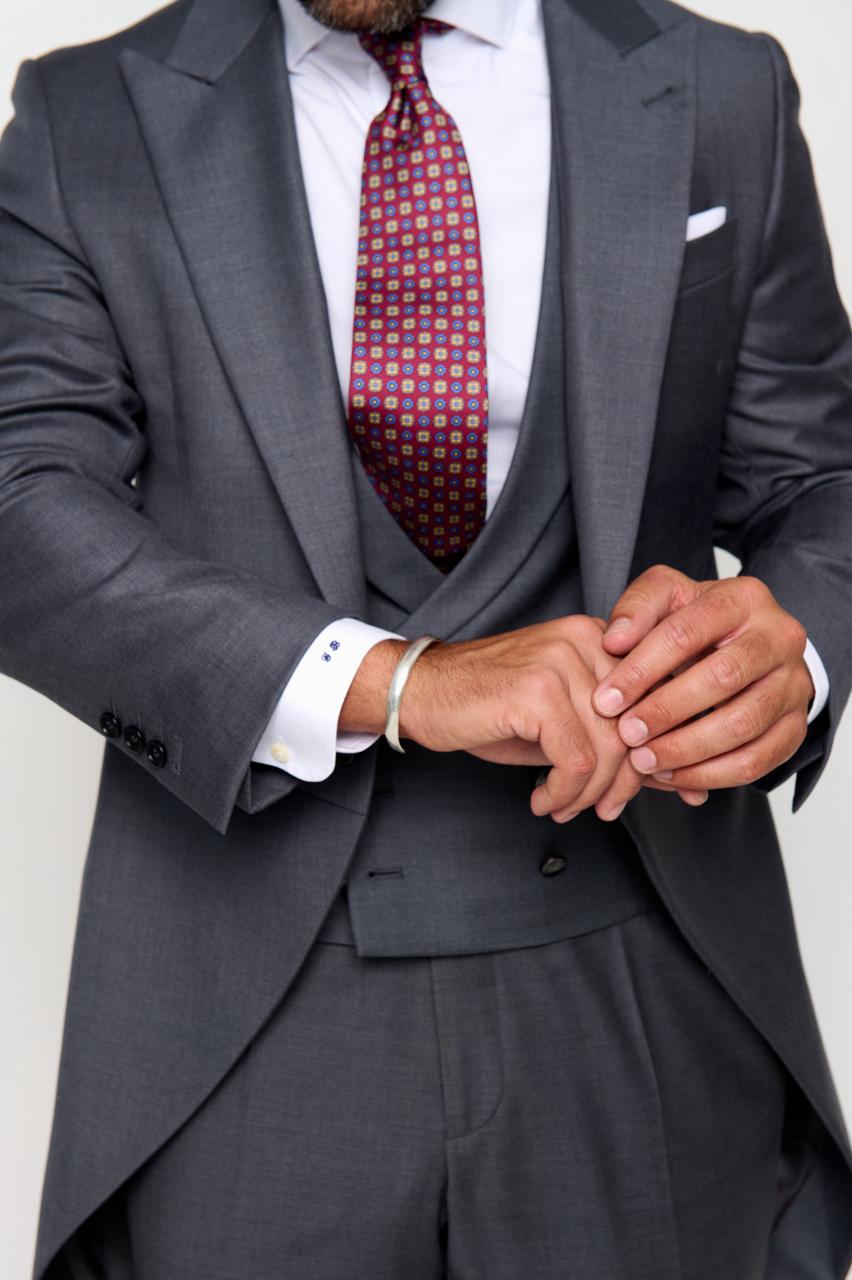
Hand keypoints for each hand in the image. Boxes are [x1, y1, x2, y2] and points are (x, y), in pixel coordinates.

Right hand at [395, 617, 692, 822]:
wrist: (420, 690)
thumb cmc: (487, 705)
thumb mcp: (559, 715)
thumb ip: (605, 733)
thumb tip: (661, 775)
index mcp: (596, 638)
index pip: (648, 703)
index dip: (649, 757)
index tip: (635, 793)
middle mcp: (584, 641)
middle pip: (634, 728)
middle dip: (622, 782)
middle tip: (601, 810)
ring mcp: (560, 661)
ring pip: (608, 749)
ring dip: (588, 794)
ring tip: (563, 808)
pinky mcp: (537, 690)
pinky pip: (575, 760)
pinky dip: (564, 792)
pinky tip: (541, 798)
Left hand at [591, 565, 813, 791]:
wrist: (748, 645)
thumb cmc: (698, 623)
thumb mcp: (667, 598)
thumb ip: (637, 609)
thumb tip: (615, 641)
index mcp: (744, 599)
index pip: (687, 632)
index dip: (642, 669)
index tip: (606, 700)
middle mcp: (779, 638)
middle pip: (722, 678)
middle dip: (665, 711)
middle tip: (626, 734)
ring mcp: (793, 685)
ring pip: (743, 724)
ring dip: (686, 749)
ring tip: (643, 761)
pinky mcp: (795, 727)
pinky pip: (756, 761)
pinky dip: (709, 775)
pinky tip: (671, 775)